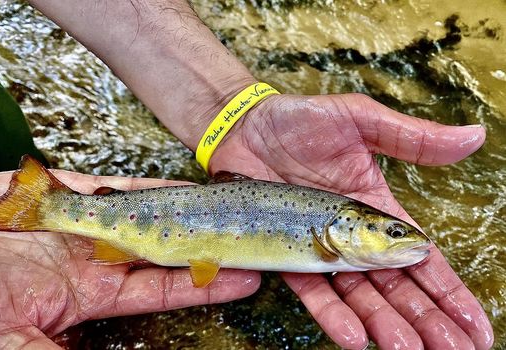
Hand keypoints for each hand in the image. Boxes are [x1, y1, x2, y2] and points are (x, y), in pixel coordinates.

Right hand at [0, 171, 259, 348]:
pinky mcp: (56, 194)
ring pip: (139, 214)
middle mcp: (86, 259)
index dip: (196, 285)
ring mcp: (74, 225)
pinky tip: (174, 186)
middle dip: (196, 242)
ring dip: (177, 211)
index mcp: (81, 295)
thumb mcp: (12, 345)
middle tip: (241, 235)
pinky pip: (106, 188)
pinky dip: (138, 187)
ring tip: (220, 207)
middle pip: (155, 248)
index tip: (240, 280)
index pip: (154, 290)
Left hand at [211, 93, 493, 348]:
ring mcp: (320, 247)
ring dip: (384, 324)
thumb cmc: (301, 119)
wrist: (244, 127)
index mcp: (375, 209)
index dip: (447, 291)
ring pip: (358, 295)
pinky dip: (332, 313)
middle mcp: (352, 235)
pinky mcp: (287, 253)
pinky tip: (353, 336)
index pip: (419, 257)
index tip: (474, 327)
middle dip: (425, 319)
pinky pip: (312, 288)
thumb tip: (475, 136)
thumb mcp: (360, 120)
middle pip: (395, 286)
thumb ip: (412, 138)